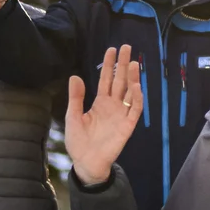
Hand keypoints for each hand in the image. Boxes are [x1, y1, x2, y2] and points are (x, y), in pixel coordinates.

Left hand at [63, 46, 142, 185]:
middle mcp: (113, 105)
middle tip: (126, 47)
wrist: (86, 162)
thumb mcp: (73, 116)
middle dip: (123, 64)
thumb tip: (75, 76)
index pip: (106, 79)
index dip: (109, 65)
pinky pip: (134, 110)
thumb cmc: (79, 141)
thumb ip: (76, 97)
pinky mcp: (128, 126)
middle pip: (120, 81)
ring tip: (133, 63)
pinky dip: (136, 98)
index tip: (111, 49)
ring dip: (132, 78)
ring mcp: (121, 114)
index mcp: (100, 103)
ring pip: (129, 92)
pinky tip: (135, 86)